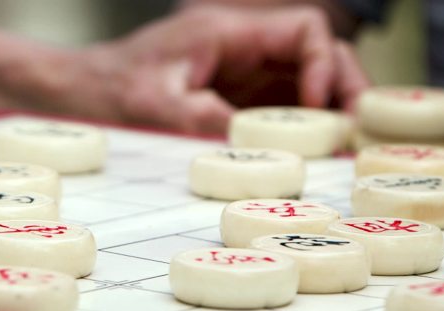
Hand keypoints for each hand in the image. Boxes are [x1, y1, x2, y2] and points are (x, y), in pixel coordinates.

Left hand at [49, 5, 368, 134]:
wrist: (86, 93)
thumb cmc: (114, 90)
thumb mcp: (160, 107)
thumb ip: (211, 121)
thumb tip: (264, 148)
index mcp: (227, 33)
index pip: (304, 28)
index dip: (324, 62)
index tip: (319, 107)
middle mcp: (243, 48)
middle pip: (318, 52)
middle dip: (344, 86)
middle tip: (357, 128)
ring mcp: (244, 73)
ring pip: (308, 78)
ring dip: (331, 108)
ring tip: (346, 143)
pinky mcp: (239, 97)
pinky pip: (286, 105)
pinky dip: (307, 125)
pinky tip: (316, 150)